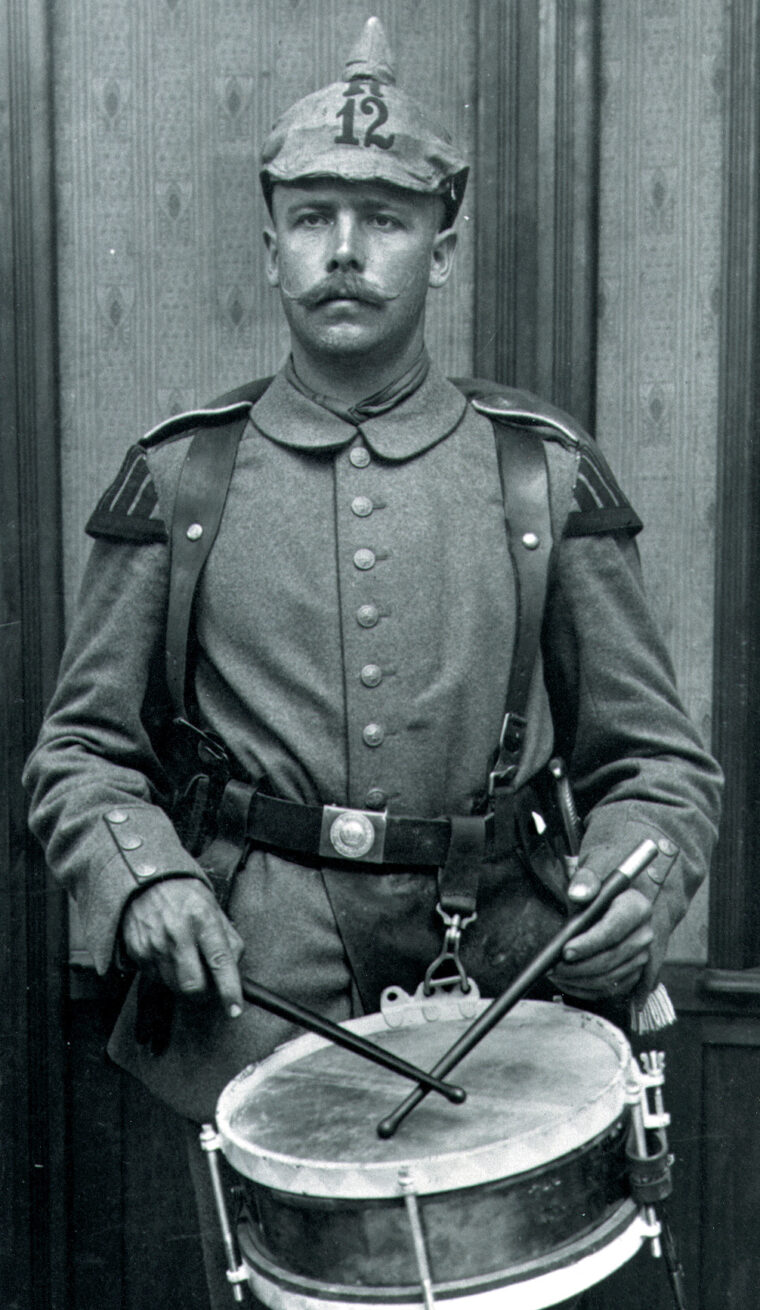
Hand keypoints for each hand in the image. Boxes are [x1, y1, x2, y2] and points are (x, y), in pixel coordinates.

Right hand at [121, 877, 244, 1017]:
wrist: (147, 881)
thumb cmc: (186, 896)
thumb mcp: (215, 910)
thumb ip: (230, 940)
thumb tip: (236, 972)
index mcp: (203, 919)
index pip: (220, 961)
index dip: (229, 989)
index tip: (234, 1009)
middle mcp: (177, 933)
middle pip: (193, 986)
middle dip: (204, 993)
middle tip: (208, 983)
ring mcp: (154, 944)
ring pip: (174, 986)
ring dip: (184, 983)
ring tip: (185, 960)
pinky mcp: (137, 952)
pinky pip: (156, 979)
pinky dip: (166, 974)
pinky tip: (168, 954)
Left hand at [548, 865, 653, 999]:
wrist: (623, 897)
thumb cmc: (603, 887)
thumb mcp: (594, 874)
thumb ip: (585, 881)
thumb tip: (578, 893)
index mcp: (637, 907)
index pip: (612, 930)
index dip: (588, 944)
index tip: (565, 951)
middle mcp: (645, 934)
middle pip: (610, 958)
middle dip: (578, 967)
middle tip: (553, 968)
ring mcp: (644, 956)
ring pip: (610, 978)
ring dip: (580, 980)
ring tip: (556, 974)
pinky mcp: (637, 972)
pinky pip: (612, 989)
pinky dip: (588, 988)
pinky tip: (569, 982)